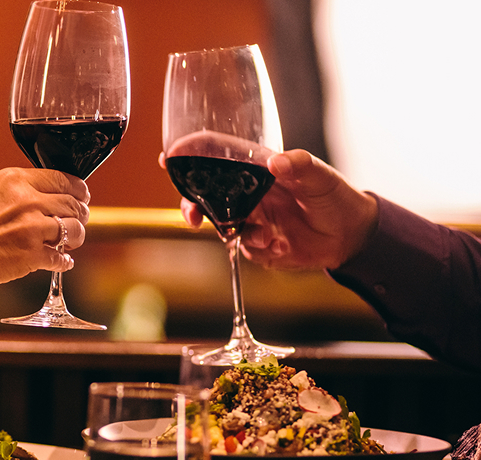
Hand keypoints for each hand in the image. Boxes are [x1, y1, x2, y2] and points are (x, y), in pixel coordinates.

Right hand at [0, 167, 90, 288]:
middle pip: (73, 204)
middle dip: (80, 214)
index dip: (78, 190)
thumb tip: (52, 198)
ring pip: (75, 230)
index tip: (81, 196)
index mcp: (15, 180)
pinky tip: (60, 261)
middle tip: (78, 221)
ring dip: (76, 237)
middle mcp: (26, 201)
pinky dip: (63, 262)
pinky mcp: (31, 255)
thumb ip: (22, 192)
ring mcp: (31, 228)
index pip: (64, 179)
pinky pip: (61, 258)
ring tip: (69, 242)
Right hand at [166, 150, 378, 270]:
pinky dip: (258, 247)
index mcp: (256, 168)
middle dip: (192, 204)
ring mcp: (249, 217)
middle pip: (204, 193)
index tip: (170, 157)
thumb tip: (276, 162)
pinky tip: (280, 244)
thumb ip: (299, 164)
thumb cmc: (334, 196)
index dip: (189, 153)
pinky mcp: (256, 242)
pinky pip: (243, 246)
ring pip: (219, 223)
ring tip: (263, 235)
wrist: (349, 235)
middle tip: (193, 216)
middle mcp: (247, 191)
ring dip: (235, 232)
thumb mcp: (320, 175)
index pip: (215, 154)